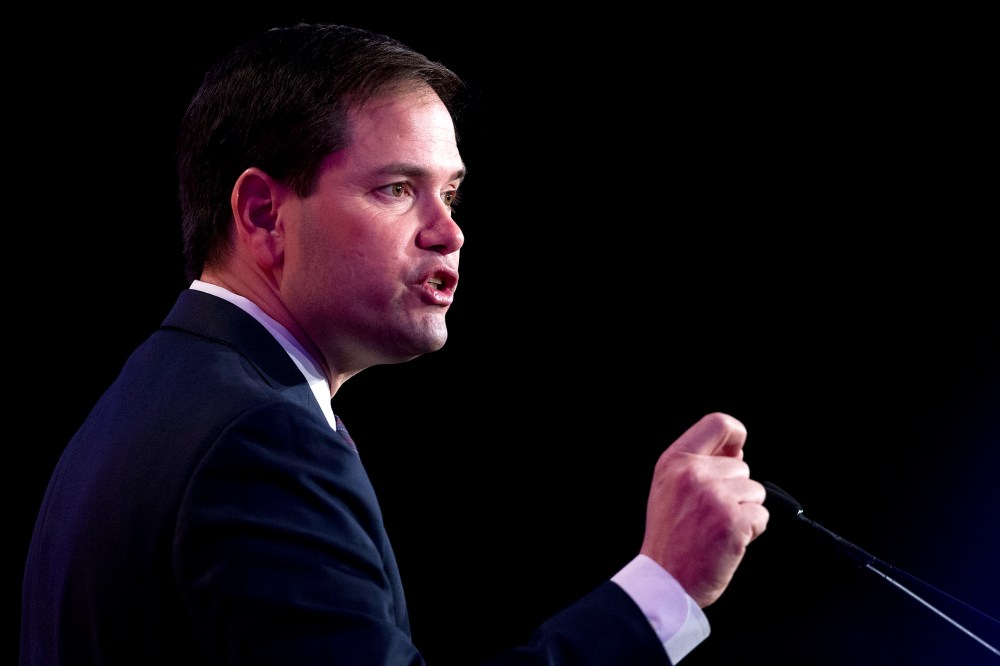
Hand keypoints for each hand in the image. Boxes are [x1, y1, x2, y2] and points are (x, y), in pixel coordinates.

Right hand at [640, 412, 768, 607]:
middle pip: (743, 467)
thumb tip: (736, 451)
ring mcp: (715, 496)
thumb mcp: (669, 487)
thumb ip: (698, 463)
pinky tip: (726, 540)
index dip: (735, 435)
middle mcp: (694, 474)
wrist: (665, 580)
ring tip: (716, 527)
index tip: (736, 452)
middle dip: (736, 490)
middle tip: (710, 513)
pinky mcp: (734, 521)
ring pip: (755, 492)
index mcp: (675, 461)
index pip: (718, 423)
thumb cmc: (669, 537)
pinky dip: (751, 530)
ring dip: (744, 511)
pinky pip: (762, 516)